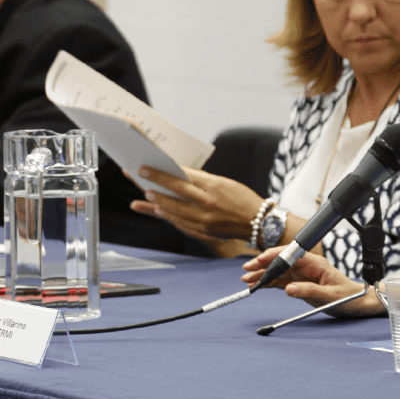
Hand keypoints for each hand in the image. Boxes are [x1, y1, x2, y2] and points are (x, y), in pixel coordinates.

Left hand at [128, 166, 262, 240]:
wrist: (259, 223)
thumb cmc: (243, 199)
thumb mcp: (225, 183)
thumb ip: (203, 181)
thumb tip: (181, 175)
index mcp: (214, 186)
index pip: (184, 177)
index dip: (163, 173)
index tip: (148, 168)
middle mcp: (208, 203)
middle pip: (176, 192)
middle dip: (155, 184)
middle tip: (139, 176)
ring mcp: (205, 219)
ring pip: (175, 210)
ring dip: (157, 202)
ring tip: (145, 195)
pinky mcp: (204, 230)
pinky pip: (181, 222)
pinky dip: (168, 216)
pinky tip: (157, 210)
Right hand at [240, 247, 383, 317]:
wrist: (359, 303)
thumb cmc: (349, 297)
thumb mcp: (330, 296)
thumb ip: (309, 292)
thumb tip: (288, 289)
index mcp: (315, 264)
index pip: (290, 255)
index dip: (272, 257)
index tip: (259, 262)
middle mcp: (307, 267)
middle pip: (280, 262)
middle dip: (262, 265)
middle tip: (246, 272)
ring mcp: (303, 275)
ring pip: (278, 272)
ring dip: (263, 275)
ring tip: (247, 280)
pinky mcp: (301, 284)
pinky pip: (282, 282)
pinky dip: (269, 283)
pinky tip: (258, 286)